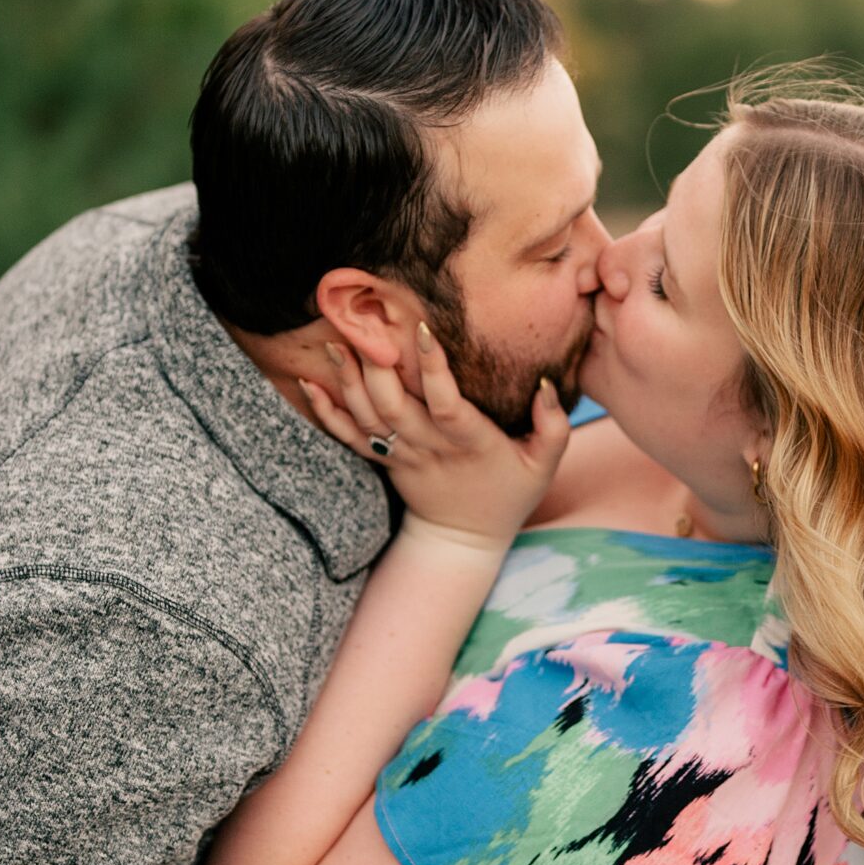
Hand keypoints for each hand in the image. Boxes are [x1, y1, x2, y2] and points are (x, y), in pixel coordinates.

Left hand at [302, 326, 569, 552]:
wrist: (465, 539)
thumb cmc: (509, 494)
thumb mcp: (545, 465)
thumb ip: (553, 425)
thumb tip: (547, 383)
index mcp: (470, 443)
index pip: (448, 403)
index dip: (434, 368)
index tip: (422, 329)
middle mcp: (431, 448)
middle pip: (396, 407)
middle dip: (378, 366)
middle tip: (366, 324)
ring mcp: (402, 456)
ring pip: (369, 418)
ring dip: (349, 381)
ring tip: (335, 343)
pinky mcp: (384, 460)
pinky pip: (349, 437)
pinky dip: (327, 412)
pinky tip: (309, 383)